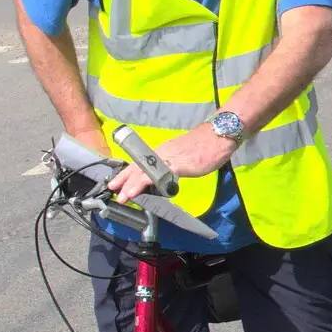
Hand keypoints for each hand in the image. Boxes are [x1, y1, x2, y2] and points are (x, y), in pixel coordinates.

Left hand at [107, 125, 236, 201]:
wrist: (219, 135)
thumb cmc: (206, 146)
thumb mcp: (185, 156)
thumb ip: (174, 165)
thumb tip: (168, 176)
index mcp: (163, 151)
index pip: (141, 162)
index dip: (128, 172)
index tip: (117, 182)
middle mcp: (162, 153)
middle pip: (138, 166)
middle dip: (124, 179)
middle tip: (112, 189)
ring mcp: (169, 158)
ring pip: (145, 171)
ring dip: (132, 184)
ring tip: (123, 195)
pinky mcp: (178, 164)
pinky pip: (158, 175)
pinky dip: (146, 183)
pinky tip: (140, 190)